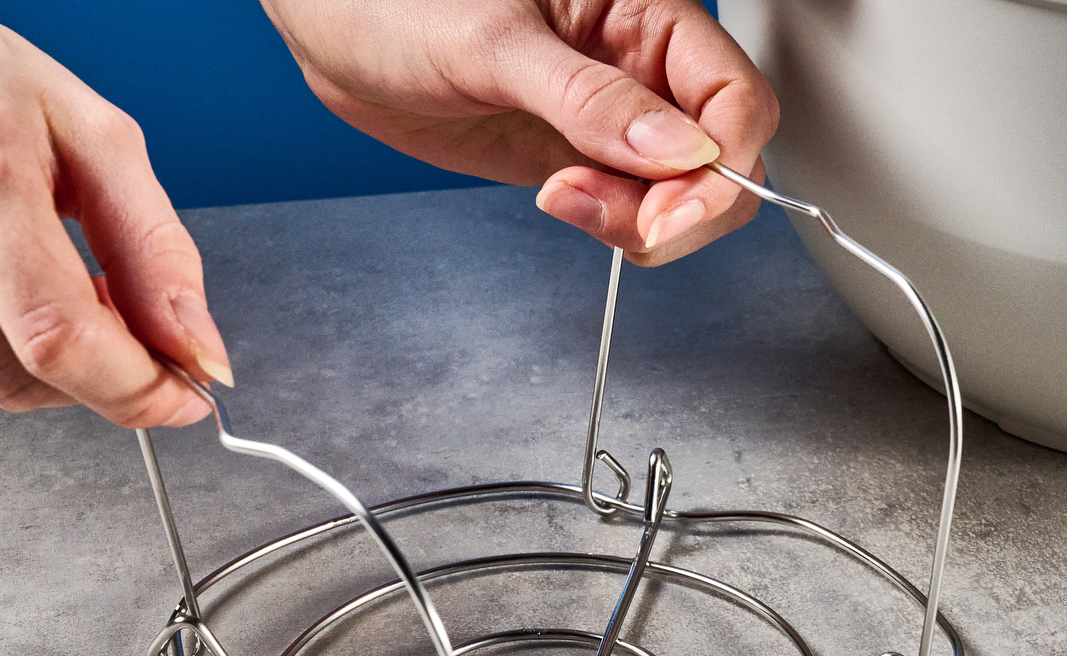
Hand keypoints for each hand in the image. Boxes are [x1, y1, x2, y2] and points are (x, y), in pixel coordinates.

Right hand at [0, 0, 230, 424]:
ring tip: (14, 284)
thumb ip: (156, 251)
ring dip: (20, 369)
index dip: (133, 389)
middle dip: (84, 374)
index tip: (180, 399)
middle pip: (14, 377)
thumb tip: (201, 357)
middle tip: (93, 312)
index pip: (57, 333)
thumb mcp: (90, 133)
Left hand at [259, 0, 777, 266]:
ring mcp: (613, 116)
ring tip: (565, 197)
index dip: (721, 165)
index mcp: (644, 12)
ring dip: (640, 220)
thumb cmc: (397, 0)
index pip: (735, 98)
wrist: (331, 26)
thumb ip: (588, 98)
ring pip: (682, 192)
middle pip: (724, 157)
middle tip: (621, 223)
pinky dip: (610, 223)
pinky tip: (560, 200)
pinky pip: (629, 205)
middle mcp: (641, 65)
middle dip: (684, 207)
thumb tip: (678, 150)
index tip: (668, 211)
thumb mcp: (491, 43)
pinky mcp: (579, 155)